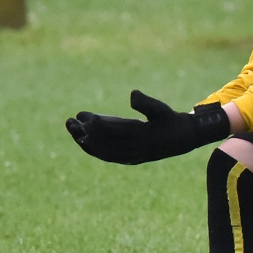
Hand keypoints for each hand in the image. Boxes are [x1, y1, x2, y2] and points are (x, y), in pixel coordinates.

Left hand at [65, 90, 230, 164]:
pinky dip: (93, 148)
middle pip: (104, 144)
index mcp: (142, 138)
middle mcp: (134, 150)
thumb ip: (147, 103)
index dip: (98, 125)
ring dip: (85, 140)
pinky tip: (82, 138)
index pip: (115, 132)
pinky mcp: (128, 158)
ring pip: (102, 151)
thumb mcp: (163, 110)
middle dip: (85, 133)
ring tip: (71, 126)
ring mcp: (130, 156)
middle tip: (69, 121)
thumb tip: (132, 94)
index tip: (82, 116)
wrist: (183, 140)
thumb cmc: (172, 121)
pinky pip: (107, 155)